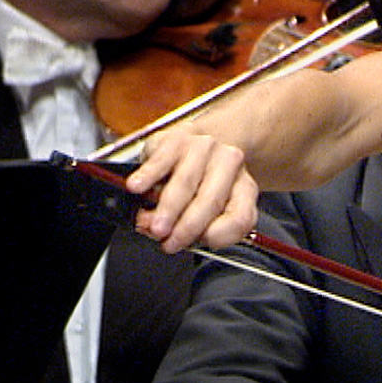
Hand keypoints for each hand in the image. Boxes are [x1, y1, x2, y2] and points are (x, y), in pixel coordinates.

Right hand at [124, 125, 258, 251]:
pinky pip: (161, 160)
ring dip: (167, 208)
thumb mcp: (210, 209)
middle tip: (167, 241)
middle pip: (210, 201)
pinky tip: (137, 187)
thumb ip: (193, 228)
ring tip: (152, 224)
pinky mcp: (178, 138)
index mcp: (245, 188)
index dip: (217, 235)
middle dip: (186, 226)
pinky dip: (148, 176)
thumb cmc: (202, 183)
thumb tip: (162, 232)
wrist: (197, 141)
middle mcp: (230, 165)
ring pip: (185, 183)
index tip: (197, 244)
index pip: (241, 217)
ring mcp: (204, 148)